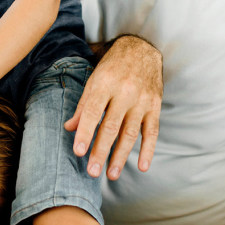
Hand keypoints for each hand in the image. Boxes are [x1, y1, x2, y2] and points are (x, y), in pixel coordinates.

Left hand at [64, 35, 162, 179]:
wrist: (140, 50)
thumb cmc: (111, 67)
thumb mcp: (93, 80)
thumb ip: (82, 106)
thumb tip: (69, 128)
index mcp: (104, 84)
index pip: (92, 112)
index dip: (84, 132)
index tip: (78, 151)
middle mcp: (124, 93)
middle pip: (111, 126)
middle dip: (101, 151)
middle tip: (92, 171)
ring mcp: (142, 100)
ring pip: (130, 133)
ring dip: (121, 156)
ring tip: (111, 174)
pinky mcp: (155, 106)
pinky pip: (152, 131)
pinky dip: (148, 150)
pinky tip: (141, 166)